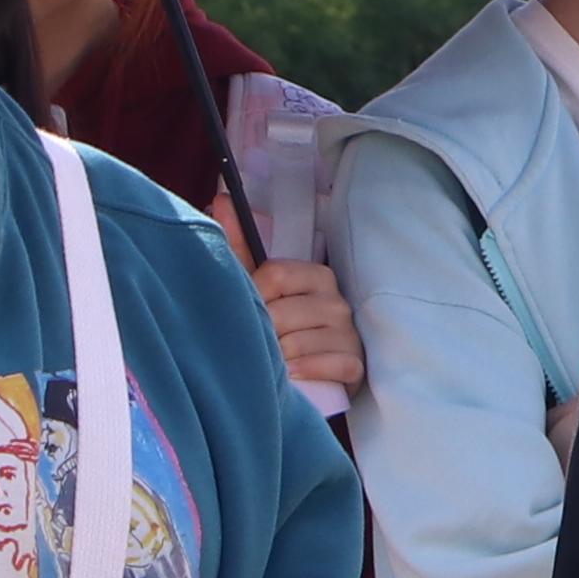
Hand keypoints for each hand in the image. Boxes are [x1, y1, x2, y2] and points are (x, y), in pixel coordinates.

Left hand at [251, 256, 360, 396]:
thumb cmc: (279, 323)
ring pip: (299, 344)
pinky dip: (306, 372)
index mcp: (316, 276)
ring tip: (271, 363)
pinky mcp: (355, 362)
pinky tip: (292, 375)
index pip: (276, 275)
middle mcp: (337, 301)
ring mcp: (348, 333)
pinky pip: (330, 365)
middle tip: (256, 341)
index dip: (254, 295)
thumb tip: (223, 202)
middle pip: (281, 314)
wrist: (311, 370)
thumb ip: (241, 246)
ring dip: (279, 358)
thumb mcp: (259, 285)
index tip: (249, 308)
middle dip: (262, 333)